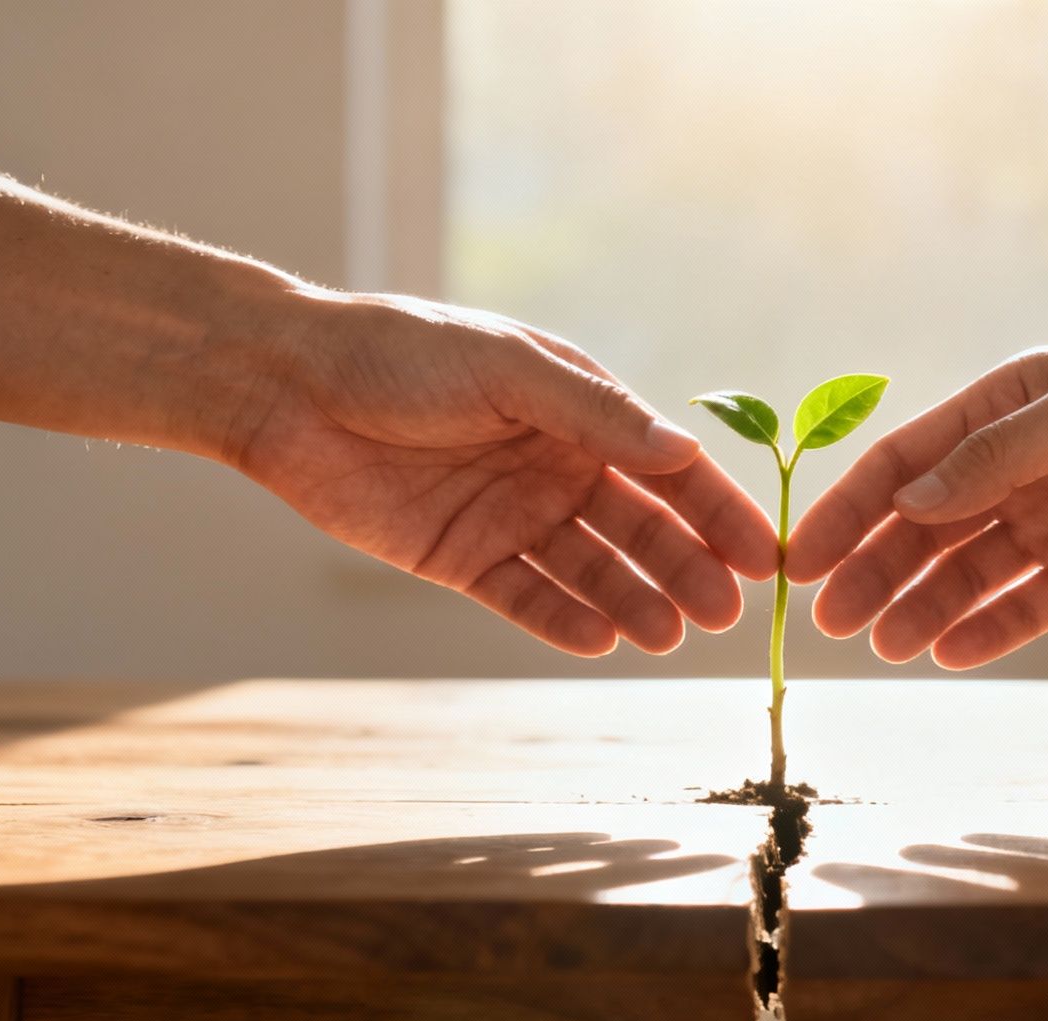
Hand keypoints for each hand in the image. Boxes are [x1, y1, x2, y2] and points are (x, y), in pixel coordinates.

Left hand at [229, 293, 778, 655]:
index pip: (667, 468)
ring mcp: (511, 515)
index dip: (716, 512)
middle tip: (721, 614)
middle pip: (639, 527)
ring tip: (668, 636)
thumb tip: (685, 450)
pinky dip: (564, 620)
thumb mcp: (507, 369)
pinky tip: (602, 639)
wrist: (288, 386)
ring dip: (633, 601)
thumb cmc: (401, 354)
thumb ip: (594, 414)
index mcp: (579, 411)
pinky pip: (526, 596)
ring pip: (590, 569)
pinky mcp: (462, 558)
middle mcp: (555, 465)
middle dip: (684, 569)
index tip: (759, 558)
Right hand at [785, 328, 1047, 668]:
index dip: (851, 510)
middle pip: (926, 528)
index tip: (805, 560)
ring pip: (970, 574)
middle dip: (875, 573)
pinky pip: (1030, 608)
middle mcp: (1019, 467)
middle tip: (830, 624)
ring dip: (923, 608)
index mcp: (1004, 406)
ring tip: (886, 648)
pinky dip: (989, 632)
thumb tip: (909, 503)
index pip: (906, 462)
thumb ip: (997, 457)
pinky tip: (948, 653)